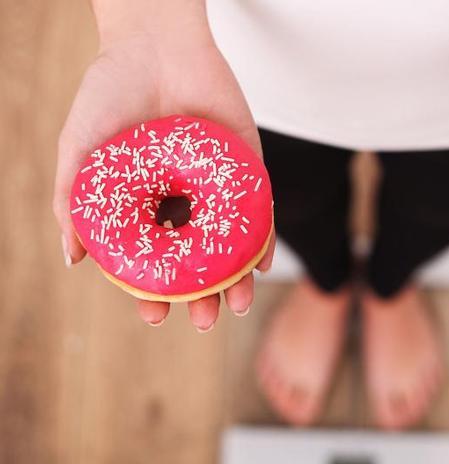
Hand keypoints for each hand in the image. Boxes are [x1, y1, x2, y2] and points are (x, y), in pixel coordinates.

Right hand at [53, 26, 274, 329]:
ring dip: (236, 279)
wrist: (154, 44)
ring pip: (230, 245)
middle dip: (201, 296)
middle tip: (204, 320)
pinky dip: (262, 239)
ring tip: (234, 306)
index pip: (153, 260)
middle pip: (197, 260)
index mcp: (145, 204)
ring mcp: (217, 187)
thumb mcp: (81, 149)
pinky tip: (260, 266)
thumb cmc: (110, 94)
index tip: (154, 316)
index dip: (153, 291)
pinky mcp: (248, 167)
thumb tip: (73, 259)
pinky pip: (259, 210)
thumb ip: (74, 201)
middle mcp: (183, 202)